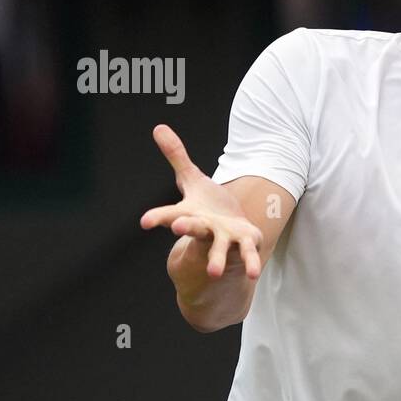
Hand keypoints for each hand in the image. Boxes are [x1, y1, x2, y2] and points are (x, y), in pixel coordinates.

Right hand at [139, 124, 264, 279]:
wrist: (228, 234)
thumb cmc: (206, 207)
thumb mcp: (192, 179)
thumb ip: (177, 156)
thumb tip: (159, 127)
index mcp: (190, 215)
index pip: (169, 214)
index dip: (158, 217)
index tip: (146, 221)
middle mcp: (205, 229)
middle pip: (194, 228)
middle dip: (186, 227)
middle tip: (178, 227)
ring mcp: (224, 239)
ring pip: (219, 248)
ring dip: (216, 259)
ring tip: (214, 272)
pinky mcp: (244, 243)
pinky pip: (247, 253)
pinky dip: (250, 262)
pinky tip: (254, 273)